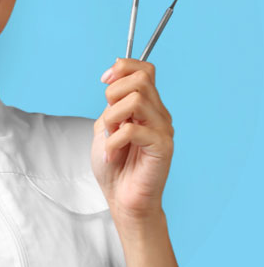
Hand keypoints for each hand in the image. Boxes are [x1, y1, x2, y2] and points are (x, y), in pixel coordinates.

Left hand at [91, 57, 174, 223]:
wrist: (122, 199)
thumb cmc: (113, 165)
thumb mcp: (105, 126)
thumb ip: (112, 103)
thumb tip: (114, 79)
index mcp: (146, 106)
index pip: (145, 69)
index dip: (122, 67)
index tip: (104, 80)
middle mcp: (158, 113)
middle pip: (141, 79)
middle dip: (113, 93)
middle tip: (108, 120)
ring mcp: (163, 129)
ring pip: (136, 100)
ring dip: (112, 118)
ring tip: (109, 138)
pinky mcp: (163, 146)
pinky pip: (132, 129)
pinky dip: (113, 141)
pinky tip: (110, 155)